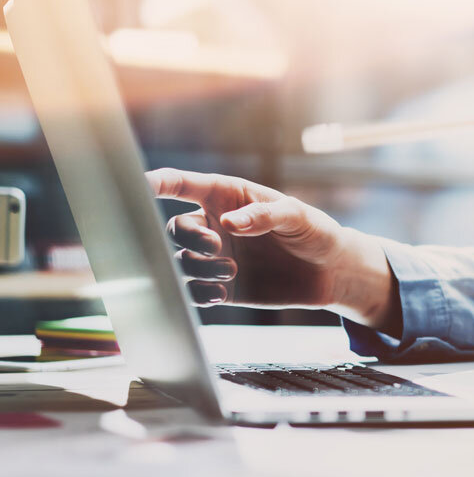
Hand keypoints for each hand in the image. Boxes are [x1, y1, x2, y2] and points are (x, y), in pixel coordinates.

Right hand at [145, 168, 392, 324]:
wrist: (331, 271)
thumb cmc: (315, 232)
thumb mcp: (297, 216)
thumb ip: (264, 215)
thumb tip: (229, 223)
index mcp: (227, 197)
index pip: (182, 184)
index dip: (156, 183)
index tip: (139, 186)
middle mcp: (214, 224)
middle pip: (174, 228)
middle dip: (187, 236)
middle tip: (216, 246)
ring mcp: (216, 257)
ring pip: (181, 261)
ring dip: (198, 266)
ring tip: (231, 271)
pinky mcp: (222, 287)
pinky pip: (194, 291)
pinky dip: (198, 294)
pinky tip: (219, 294)